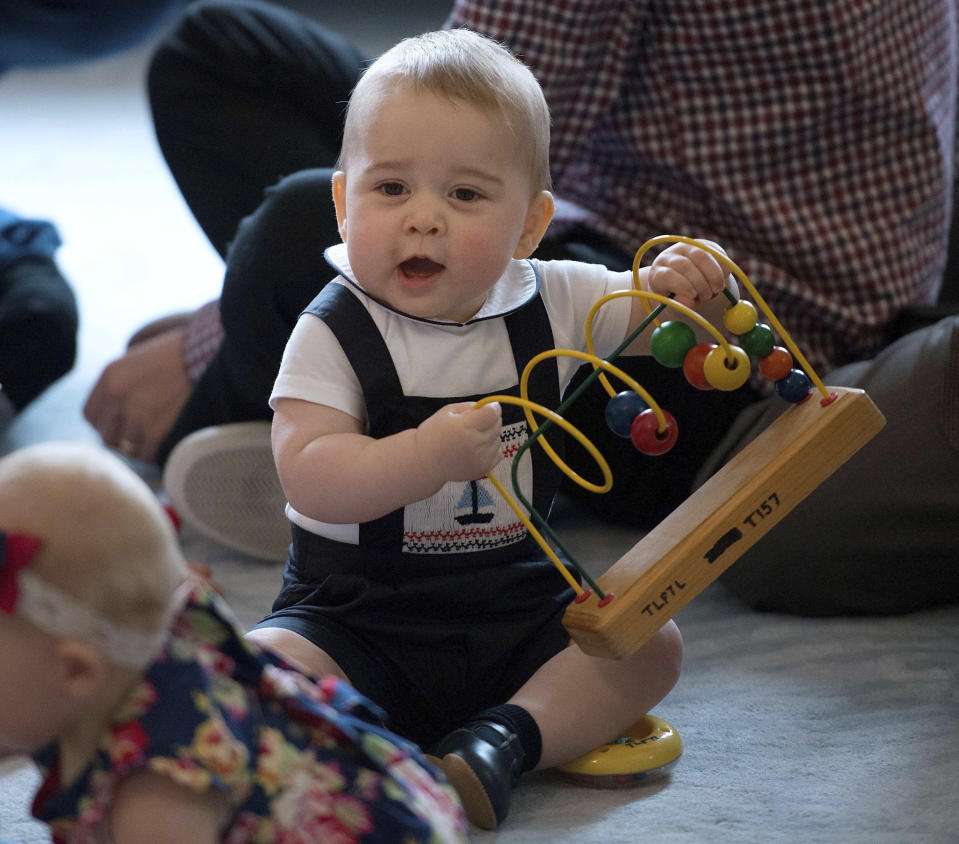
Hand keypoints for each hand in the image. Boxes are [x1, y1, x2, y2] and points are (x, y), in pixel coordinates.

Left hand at [83, 328, 191, 463]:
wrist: (206, 356)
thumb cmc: (177, 356)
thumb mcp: (137, 359)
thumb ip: (120, 383)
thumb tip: (116, 411)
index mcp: (110, 376)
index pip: (90, 415)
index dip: (105, 424)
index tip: (120, 426)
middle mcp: (117, 396)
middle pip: (106, 435)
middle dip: (121, 437)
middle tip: (139, 436)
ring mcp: (136, 414)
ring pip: (126, 447)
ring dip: (140, 447)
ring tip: (154, 441)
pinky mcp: (155, 430)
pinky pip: (145, 454)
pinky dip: (154, 454)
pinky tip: (164, 445)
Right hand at [415, 401, 502, 483]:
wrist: (424, 462)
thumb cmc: (433, 433)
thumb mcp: (447, 411)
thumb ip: (470, 406)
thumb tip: (489, 406)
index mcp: (465, 427)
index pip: (493, 413)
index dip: (491, 407)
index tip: (485, 408)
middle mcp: (476, 444)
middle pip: (497, 425)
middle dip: (490, 420)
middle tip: (475, 423)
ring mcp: (481, 459)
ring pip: (498, 439)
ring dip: (490, 435)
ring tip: (472, 438)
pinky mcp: (483, 470)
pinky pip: (498, 453)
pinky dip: (491, 449)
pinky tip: (476, 449)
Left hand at [647, 240, 727, 309]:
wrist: (690, 285)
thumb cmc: (680, 299)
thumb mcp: (677, 306)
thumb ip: (680, 305)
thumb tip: (688, 302)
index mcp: (657, 274)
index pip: (667, 276)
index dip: (682, 287)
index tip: (693, 297)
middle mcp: (669, 257)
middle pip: (685, 265)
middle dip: (700, 284)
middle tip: (707, 297)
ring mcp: (687, 247)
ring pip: (702, 256)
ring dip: (713, 276)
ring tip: (716, 290)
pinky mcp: (704, 244)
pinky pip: (717, 254)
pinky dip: (723, 270)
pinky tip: (720, 281)